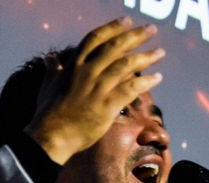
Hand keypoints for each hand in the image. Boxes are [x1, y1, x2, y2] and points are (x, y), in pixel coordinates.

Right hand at [26, 17, 164, 163]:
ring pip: (125, 66)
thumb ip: (53, 70)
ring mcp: (96, 88)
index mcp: (73, 65)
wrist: (51, 136)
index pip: (95, 39)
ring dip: (146, 58)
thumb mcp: (48, 85)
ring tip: (161, 53)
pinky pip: (130, 89)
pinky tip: (158, 78)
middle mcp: (86, 72)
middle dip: (135, 36)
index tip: (127, 20)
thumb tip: (50, 58)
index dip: (112, 28)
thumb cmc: (48, 112)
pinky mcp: (106, 105)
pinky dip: (145, 82)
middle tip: (152, 29)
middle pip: (115, 48)